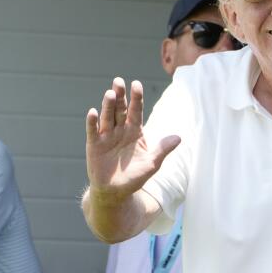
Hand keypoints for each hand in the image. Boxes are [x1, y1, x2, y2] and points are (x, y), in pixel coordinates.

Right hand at [85, 78, 179, 199]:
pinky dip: (92, 122)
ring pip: (107, 117)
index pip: (136, 111)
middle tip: (118, 81)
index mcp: (135, 131)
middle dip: (120, 96)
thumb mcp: (152, 163)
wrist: (116, 192)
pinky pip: (93, 132)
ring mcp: (106, 136)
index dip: (136, 98)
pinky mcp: (94, 145)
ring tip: (110, 94)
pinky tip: (93, 112)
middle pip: (120, 109)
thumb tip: (178, 138)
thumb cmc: (135, 176)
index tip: (137, 84)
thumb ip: (163, 149)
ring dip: (108, 106)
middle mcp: (120, 130)